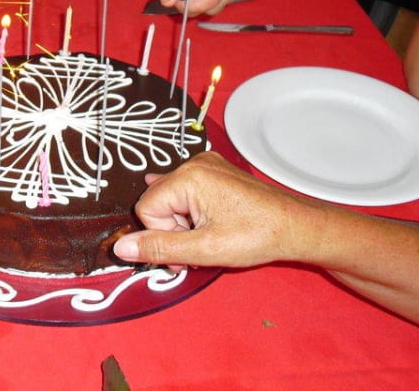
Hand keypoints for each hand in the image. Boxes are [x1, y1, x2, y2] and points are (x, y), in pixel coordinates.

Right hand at [112, 152, 306, 270]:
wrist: (297, 227)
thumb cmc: (257, 236)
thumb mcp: (204, 249)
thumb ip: (160, 248)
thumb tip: (121, 248)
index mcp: (189, 177)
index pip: (146, 208)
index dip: (161, 236)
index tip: (184, 255)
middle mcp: (195, 164)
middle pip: (158, 201)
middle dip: (171, 230)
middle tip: (197, 251)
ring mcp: (207, 165)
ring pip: (172, 198)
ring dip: (183, 223)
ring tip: (209, 238)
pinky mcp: (217, 172)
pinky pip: (188, 190)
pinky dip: (191, 211)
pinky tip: (203, 222)